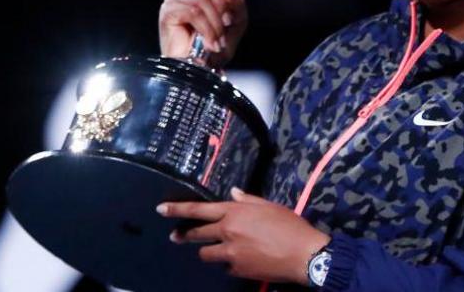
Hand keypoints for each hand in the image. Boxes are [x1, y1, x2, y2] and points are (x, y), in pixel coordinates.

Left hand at [157, 188, 330, 284]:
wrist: (303, 254)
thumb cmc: (289, 225)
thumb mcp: (269, 206)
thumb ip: (248, 200)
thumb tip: (234, 192)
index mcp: (235, 212)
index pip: (198, 210)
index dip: (177, 209)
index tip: (161, 209)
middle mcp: (228, 231)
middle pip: (197, 234)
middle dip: (184, 235)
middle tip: (176, 236)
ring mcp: (231, 253)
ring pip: (207, 254)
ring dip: (209, 251)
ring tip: (218, 250)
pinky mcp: (237, 269)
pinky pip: (226, 266)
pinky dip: (230, 262)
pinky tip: (243, 259)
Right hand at [158, 0, 247, 66]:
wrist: (200, 70)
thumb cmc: (213, 48)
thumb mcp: (235, 24)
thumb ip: (238, 7)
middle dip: (220, 4)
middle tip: (226, 24)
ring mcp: (174, 1)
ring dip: (214, 22)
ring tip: (217, 40)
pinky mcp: (168, 13)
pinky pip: (193, 12)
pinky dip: (206, 29)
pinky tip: (209, 43)